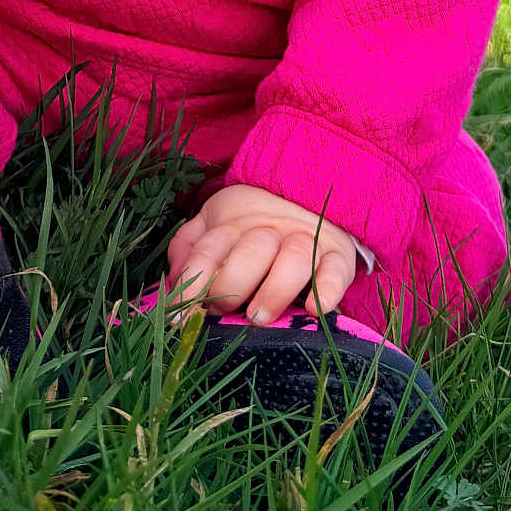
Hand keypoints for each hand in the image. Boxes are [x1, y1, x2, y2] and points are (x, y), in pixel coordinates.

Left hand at [164, 183, 358, 326]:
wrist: (309, 194)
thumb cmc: (252, 223)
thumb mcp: (214, 224)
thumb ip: (189, 246)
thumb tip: (174, 279)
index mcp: (233, 225)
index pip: (207, 251)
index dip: (191, 285)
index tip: (179, 317)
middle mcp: (269, 231)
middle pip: (250, 253)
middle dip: (232, 285)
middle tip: (223, 313)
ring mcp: (305, 241)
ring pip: (293, 259)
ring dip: (275, 290)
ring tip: (260, 316)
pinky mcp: (337, 254)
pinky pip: (336, 270)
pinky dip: (328, 290)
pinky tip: (315, 310)